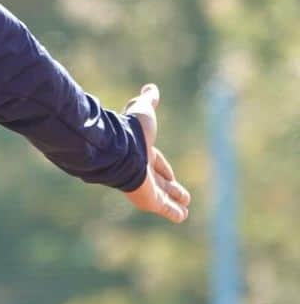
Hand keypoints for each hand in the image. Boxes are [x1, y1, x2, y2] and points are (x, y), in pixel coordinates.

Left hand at [122, 83, 190, 223]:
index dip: (164, 167)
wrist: (119, 149)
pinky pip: (164, 207)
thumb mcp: (142, 111)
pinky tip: (182, 216)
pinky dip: (173, 212)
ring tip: (185, 207)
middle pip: (158, 180)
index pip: (155, 162)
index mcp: (140, 152)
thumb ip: (147, 100)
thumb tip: (152, 87)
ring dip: (173, 201)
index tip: (172, 173)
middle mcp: (141, 170)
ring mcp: (144, 187)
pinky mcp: (148, 200)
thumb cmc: (131, 130)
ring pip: (162, 196)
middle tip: (182, 193)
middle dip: (170, 185)